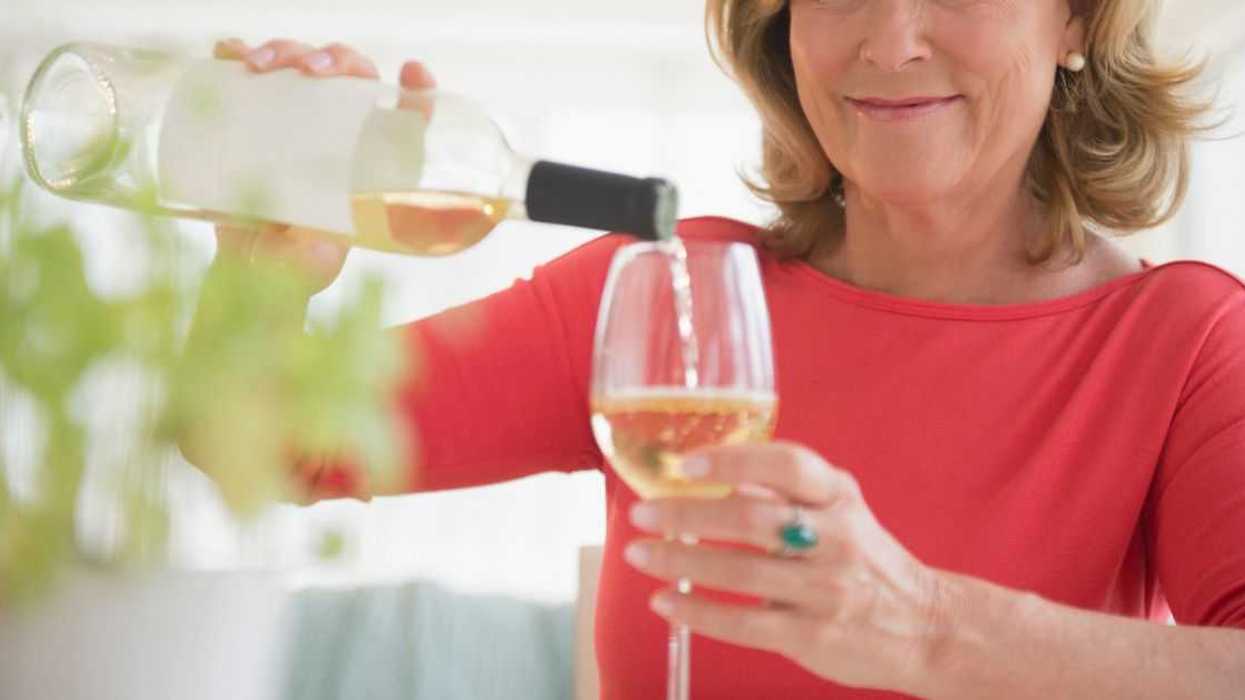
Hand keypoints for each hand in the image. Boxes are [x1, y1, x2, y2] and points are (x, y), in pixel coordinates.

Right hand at [208, 37, 439, 295]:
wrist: (247, 264)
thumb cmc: (292, 266)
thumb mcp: (309, 267)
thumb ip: (315, 261)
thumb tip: (318, 246)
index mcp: (370, 164)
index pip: (406, 120)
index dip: (416, 92)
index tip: (414, 72)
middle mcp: (340, 135)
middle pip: (352, 77)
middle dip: (336, 60)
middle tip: (310, 70)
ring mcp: (297, 121)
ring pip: (303, 64)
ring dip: (286, 50)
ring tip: (258, 65)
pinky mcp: (254, 117)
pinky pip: (250, 72)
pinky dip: (238, 52)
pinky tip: (228, 53)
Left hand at [623, 441, 945, 694]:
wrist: (927, 626)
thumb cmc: (867, 561)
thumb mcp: (841, 511)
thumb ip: (786, 492)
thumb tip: (721, 471)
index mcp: (839, 498)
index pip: (788, 465)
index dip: (735, 459)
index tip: (685, 463)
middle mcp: (836, 539)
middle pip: (752, 518)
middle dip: (687, 514)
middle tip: (641, 511)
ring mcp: (825, 590)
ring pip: (741, 572)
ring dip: (680, 560)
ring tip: (639, 553)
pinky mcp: (813, 635)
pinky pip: (744, 623)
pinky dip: (698, 611)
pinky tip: (665, 602)